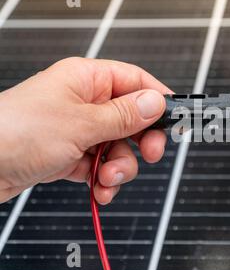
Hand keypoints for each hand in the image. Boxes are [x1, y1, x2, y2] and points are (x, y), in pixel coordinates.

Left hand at [0, 57, 171, 204]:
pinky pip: (101, 165)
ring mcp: (78, 129)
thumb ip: (124, 115)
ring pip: (119, 146)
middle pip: (132, 118)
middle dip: (141, 142)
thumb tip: (156, 102)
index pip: (136, 81)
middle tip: (151, 155)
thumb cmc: (15, 132)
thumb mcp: (80, 123)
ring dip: (120, 167)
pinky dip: (104, 180)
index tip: (174, 120)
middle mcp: (85, 102)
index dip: (157, 100)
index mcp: (87, 79)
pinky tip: (99, 190)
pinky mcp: (70, 154)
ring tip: (108, 179)